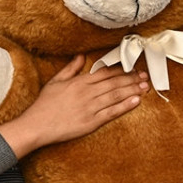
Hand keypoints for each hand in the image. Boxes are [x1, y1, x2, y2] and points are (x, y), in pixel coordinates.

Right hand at [0, 55, 148, 158]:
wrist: (37, 125)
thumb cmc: (44, 104)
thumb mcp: (55, 81)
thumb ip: (70, 68)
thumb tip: (81, 56)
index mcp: (79, 82)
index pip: (105, 72)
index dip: (121, 70)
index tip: (133, 68)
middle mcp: (87, 92)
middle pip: (114, 83)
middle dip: (132, 79)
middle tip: (146, 76)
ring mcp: (90, 107)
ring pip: (116, 96)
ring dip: (132, 90)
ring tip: (145, 86)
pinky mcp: (91, 122)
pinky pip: (112, 112)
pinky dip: (125, 106)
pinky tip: (136, 101)